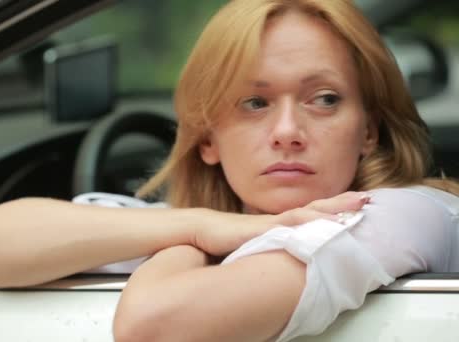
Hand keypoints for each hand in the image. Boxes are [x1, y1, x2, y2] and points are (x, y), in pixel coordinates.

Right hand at [192, 191, 370, 255]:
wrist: (200, 231)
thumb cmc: (221, 238)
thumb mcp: (251, 242)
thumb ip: (267, 245)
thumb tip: (280, 254)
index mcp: (277, 223)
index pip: (309, 214)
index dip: (331, 209)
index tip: (353, 207)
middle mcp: (278, 219)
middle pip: (315, 208)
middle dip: (340, 203)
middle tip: (365, 199)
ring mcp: (272, 222)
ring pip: (309, 212)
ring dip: (334, 209)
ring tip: (357, 206)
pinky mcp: (263, 227)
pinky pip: (293, 223)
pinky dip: (312, 221)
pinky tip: (327, 222)